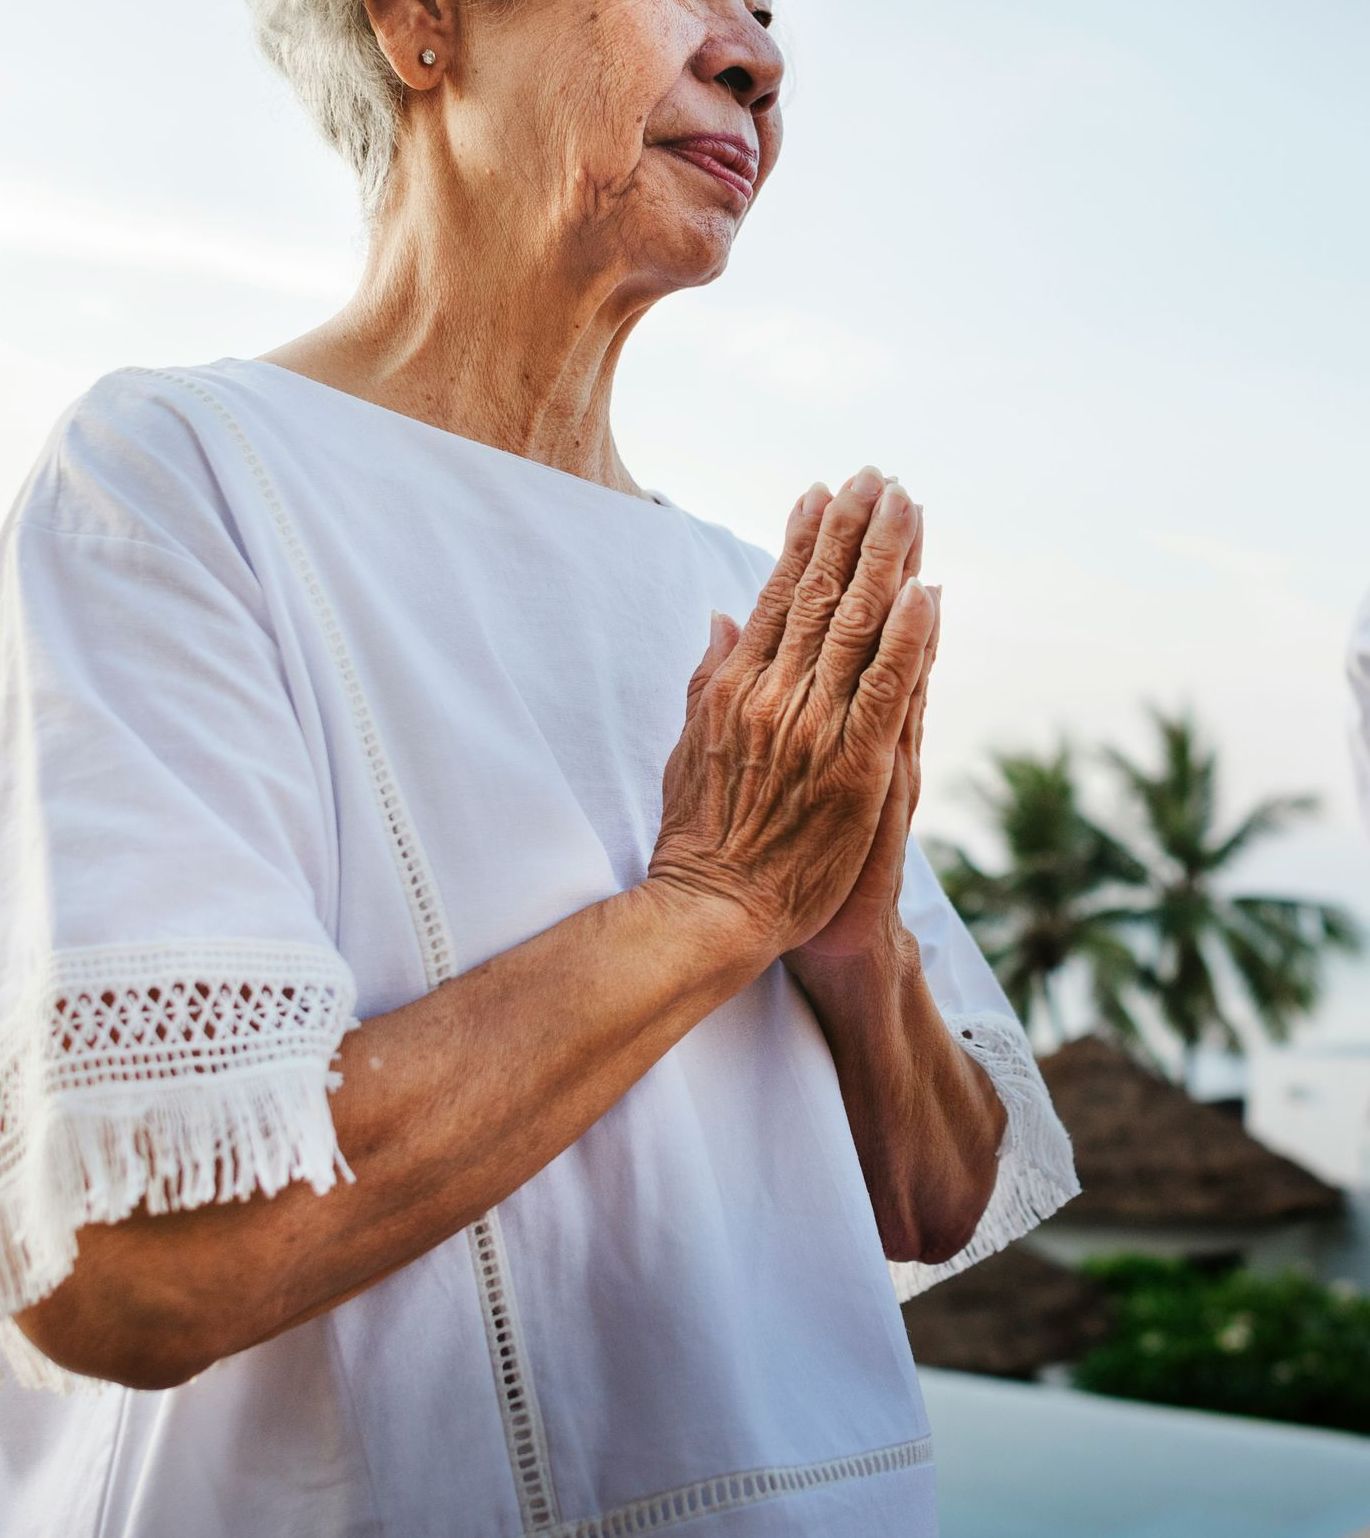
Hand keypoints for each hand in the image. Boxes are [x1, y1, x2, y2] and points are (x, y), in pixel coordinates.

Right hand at [647, 465, 937, 961]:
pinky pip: (886, 690)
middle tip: (877, 477)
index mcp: (734, 687)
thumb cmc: (699, 837)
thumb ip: (708, 678)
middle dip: (851, 530)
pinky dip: (908, 639)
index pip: (774, 597)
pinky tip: (926, 590)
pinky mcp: (853, 767)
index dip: (802, 541)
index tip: (822, 494)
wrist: (713, 908)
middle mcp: (772, 695)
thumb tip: (721, 616)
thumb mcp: (688, 746)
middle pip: (819, 596)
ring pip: (856, 628)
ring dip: (886, 560)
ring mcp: (813, 728)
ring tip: (907, 505)